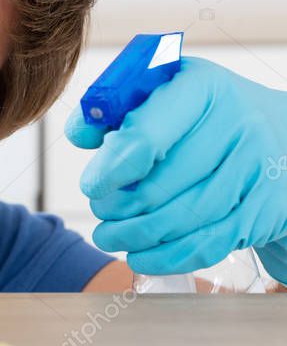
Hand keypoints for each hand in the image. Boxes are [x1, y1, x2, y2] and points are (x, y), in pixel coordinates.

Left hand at [64, 57, 286, 281]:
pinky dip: (166, 257)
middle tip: (101, 211)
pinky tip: (140, 257)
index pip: (146, 136)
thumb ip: (113, 110)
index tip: (92, 186)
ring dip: (135, 236)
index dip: (111, 168)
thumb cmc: (204, 117)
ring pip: (182, 219)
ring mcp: (259, 168)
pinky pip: (209, 244)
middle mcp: (238, 123)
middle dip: (118, 207)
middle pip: (160, 186)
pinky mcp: (269, 208)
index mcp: (201, 87)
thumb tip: (80, 134)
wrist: (282, 137)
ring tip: (109, 236)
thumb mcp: (162, 95)